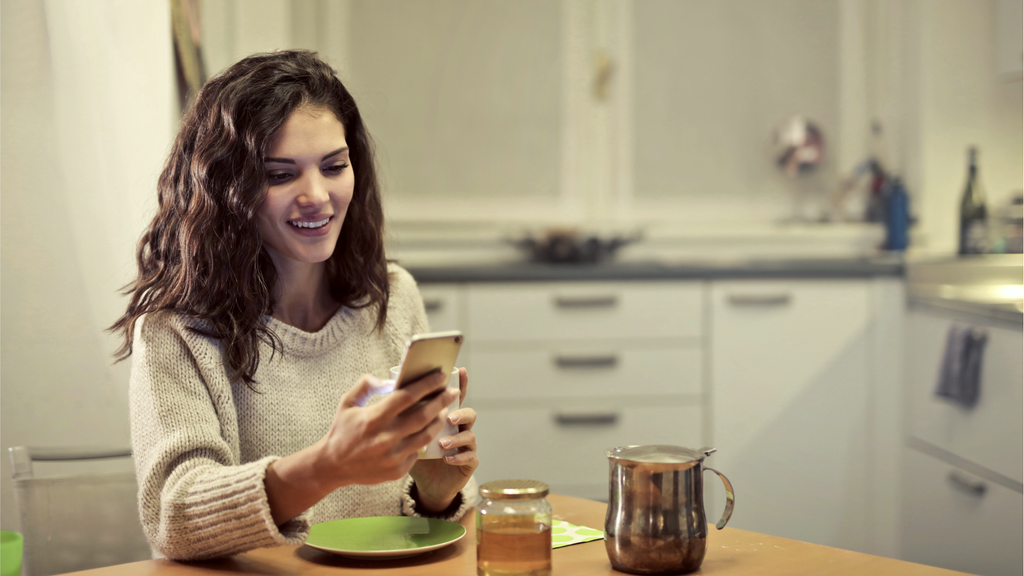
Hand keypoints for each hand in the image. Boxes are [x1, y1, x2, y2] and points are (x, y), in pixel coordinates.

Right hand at [320, 371, 459, 487]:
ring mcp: (392, 456)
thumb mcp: (348, 403)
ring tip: (443, 411)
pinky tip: (428, 431)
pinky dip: (423, 440)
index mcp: (373, 418)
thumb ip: (366, 385)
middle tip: (453, 392)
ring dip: (438, 421)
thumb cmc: (342, 430)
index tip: (440, 376)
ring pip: (426, 435)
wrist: (332, 466)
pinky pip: (417, 452)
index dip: (427, 384)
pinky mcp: (397, 471)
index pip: (407, 396)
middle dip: (442, 401)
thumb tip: (390, 380)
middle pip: (423, 416)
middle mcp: (385, 438)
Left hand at [409, 367, 477, 512]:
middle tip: (448, 416)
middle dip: (459, 412)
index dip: (459, 384)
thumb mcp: (402, 431)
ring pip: (470, 435)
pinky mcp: (468, 463)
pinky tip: (447, 458)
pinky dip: (460, 456)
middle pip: (467, 413)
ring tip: (442, 442)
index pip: (453, 398)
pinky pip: (471, 457)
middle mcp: (458, 428)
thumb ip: (399, 412)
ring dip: (457, 437)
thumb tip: (387, 388)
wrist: (423, 483)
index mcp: (444, 417)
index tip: (461, 371)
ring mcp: (465, 445)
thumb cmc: (409, 453)